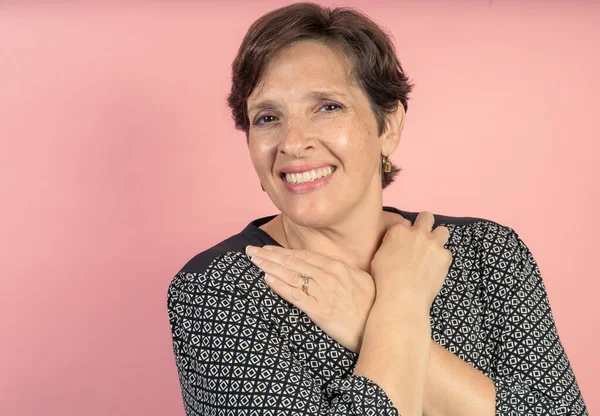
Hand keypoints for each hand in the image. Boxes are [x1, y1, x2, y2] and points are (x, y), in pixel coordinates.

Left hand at [245, 245, 374, 352]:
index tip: (266, 249)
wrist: (381, 328)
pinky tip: (267, 280)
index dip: (282, 252)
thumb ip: (342, 272)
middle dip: (269, 255)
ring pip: (291, 275)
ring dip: (269, 267)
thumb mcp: (360, 281)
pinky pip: (297, 296)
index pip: (303, 256)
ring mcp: (325, 292)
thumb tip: (329, 267)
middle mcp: (329, 276)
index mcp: (338, 267)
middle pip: (293, 262)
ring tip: (253, 261)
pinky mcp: (321, 311)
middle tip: (250, 250)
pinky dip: (280, 286)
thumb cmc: (372, 306)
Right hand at [371, 211, 451, 309]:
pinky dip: (441, 259)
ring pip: (443, 231)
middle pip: (426, 217)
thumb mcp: (378, 256)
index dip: (405, 233)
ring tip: (433, 252)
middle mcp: (417, 232)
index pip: (405, 223)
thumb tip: (397, 245)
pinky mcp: (445, 256)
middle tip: (422, 238)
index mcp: (398, 231)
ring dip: (438, 238)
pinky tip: (435, 270)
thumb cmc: (384, 279)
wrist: (403, 296)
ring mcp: (433, 243)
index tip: (404, 243)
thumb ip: (390, 244)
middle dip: (425, 224)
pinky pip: (446, 253)